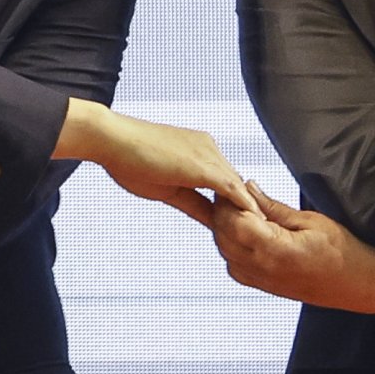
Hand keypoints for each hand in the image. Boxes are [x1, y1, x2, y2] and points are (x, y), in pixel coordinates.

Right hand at [55, 101, 262, 222]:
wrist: (111, 140)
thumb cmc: (128, 160)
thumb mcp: (167, 187)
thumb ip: (193, 202)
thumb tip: (212, 219)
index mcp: (201, 149)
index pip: (226, 180)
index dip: (234, 203)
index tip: (243, 223)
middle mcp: (209, 148)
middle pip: (237, 183)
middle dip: (248, 208)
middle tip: (261, 233)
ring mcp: (208, 155)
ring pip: (239, 187)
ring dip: (250, 210)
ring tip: (263, 233)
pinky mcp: (203, 166)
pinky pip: (232, 189)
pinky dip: (244, 206)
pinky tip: (254, 223)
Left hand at [207, 195, 374, 314]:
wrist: (357, 284)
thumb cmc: (341, 252)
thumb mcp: (310, 221)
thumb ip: (274, 207)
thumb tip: (249, 187)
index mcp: (275, 250)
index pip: (233, 221)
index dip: (228, 201)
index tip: (233, 184)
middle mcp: (262, 268)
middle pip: (222, 235)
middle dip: (222, 211)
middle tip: (233, 193)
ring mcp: (260, 280)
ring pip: (223, 250)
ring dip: (225, 228)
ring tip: (240, 210)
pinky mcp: (261, 285)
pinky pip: (233, 265)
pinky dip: (231, 246)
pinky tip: (244, 233)